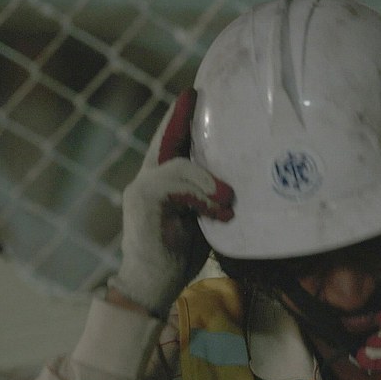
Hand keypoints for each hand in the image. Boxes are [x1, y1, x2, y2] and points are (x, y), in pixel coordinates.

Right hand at [108, 89, 233, 316]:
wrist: (155, 284)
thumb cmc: (181, 254)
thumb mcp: (206, 220)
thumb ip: (213, 200)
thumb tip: (239, 185)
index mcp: (164, 182)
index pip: (173, 144)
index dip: (182, 120)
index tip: (194, 96)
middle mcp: (149, 179)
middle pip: (166, 140)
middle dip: (180, 117)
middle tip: (192, 95)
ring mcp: (141, 187)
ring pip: (177, 163)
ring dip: (207, 179)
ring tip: (227, 199)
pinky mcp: (141, 200)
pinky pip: (173, 183)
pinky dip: (198, 192)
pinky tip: (215, 206)